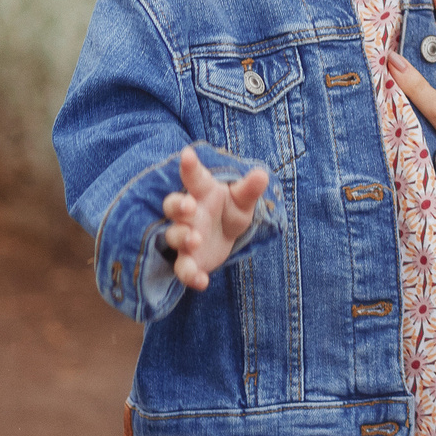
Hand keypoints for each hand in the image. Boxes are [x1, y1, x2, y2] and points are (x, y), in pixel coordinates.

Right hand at [160, 147, 269, 291]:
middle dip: (178, 206)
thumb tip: (262, 174)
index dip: (190, 167)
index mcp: (202, 192)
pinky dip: (190, 276)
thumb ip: (249, 189)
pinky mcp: (189, 261)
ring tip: (195, 240)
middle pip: (173, 206)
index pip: (194, 177)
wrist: (224, 237)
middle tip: (188, 206)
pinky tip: (202, 281)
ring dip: (182, 238)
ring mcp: (185, 237)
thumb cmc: (230, 210)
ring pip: (174, 236)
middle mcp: (189, 214)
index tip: (187, 154)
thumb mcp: (243, 200)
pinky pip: (184, 269)